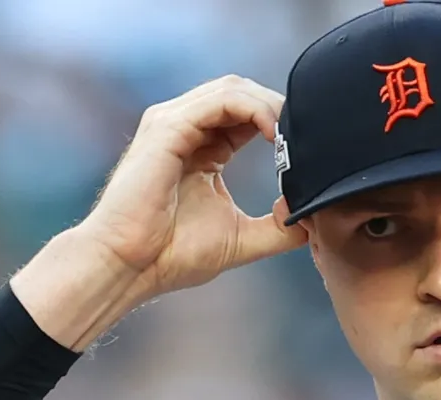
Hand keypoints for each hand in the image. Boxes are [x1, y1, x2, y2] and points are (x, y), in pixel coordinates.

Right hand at [11, 75, 308, 347]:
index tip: (312, 149)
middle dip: (280, 109)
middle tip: (309, 137)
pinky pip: (220, 101)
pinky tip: (274, 135)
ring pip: (233, 90)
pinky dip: (253, 110)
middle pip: (243, 94)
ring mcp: (173, 123)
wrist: (129, 268)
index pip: (248, 115)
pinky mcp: (166, 127)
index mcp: (202, 149)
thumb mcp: (240, 240)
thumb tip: (311, 218)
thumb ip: (276, 228)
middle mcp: (185, 128)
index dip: (282, 124)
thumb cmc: (170, 256)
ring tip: (294, 136)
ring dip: (271, 106)